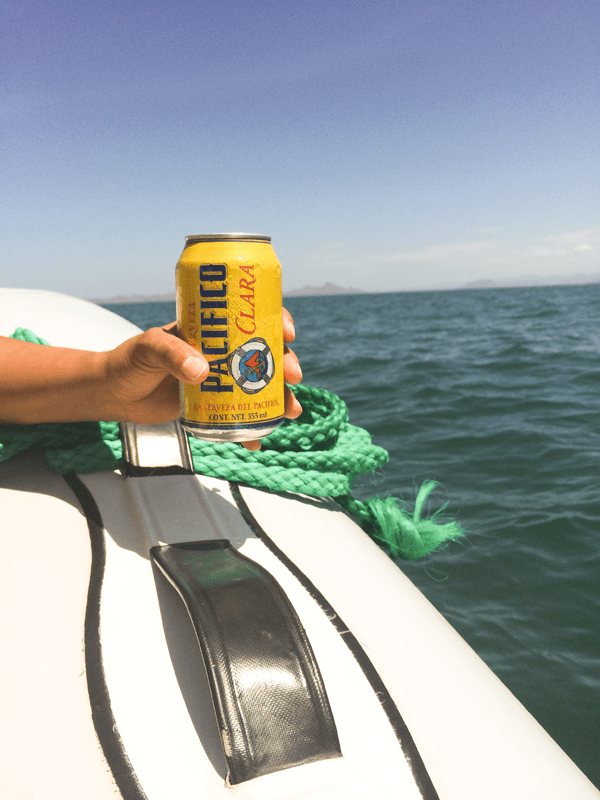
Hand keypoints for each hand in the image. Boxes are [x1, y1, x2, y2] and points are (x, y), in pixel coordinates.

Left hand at [101, 308, 301, 447]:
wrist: (114, 393)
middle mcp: (221, 352)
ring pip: (259, 387)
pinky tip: (258, 441)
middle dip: (285, 365)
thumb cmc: (129, 361)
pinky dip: (251, 430)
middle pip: (264, 354)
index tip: (287, 332)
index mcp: (212, 329)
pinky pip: (239, 418)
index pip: (250, 316)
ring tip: (292, 411)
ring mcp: (220, 381)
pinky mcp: (212, 407)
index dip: (275, 321)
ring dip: (280, 398)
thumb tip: (202, 371)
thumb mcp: (149, 349)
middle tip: (293, 377)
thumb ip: (172, 355)